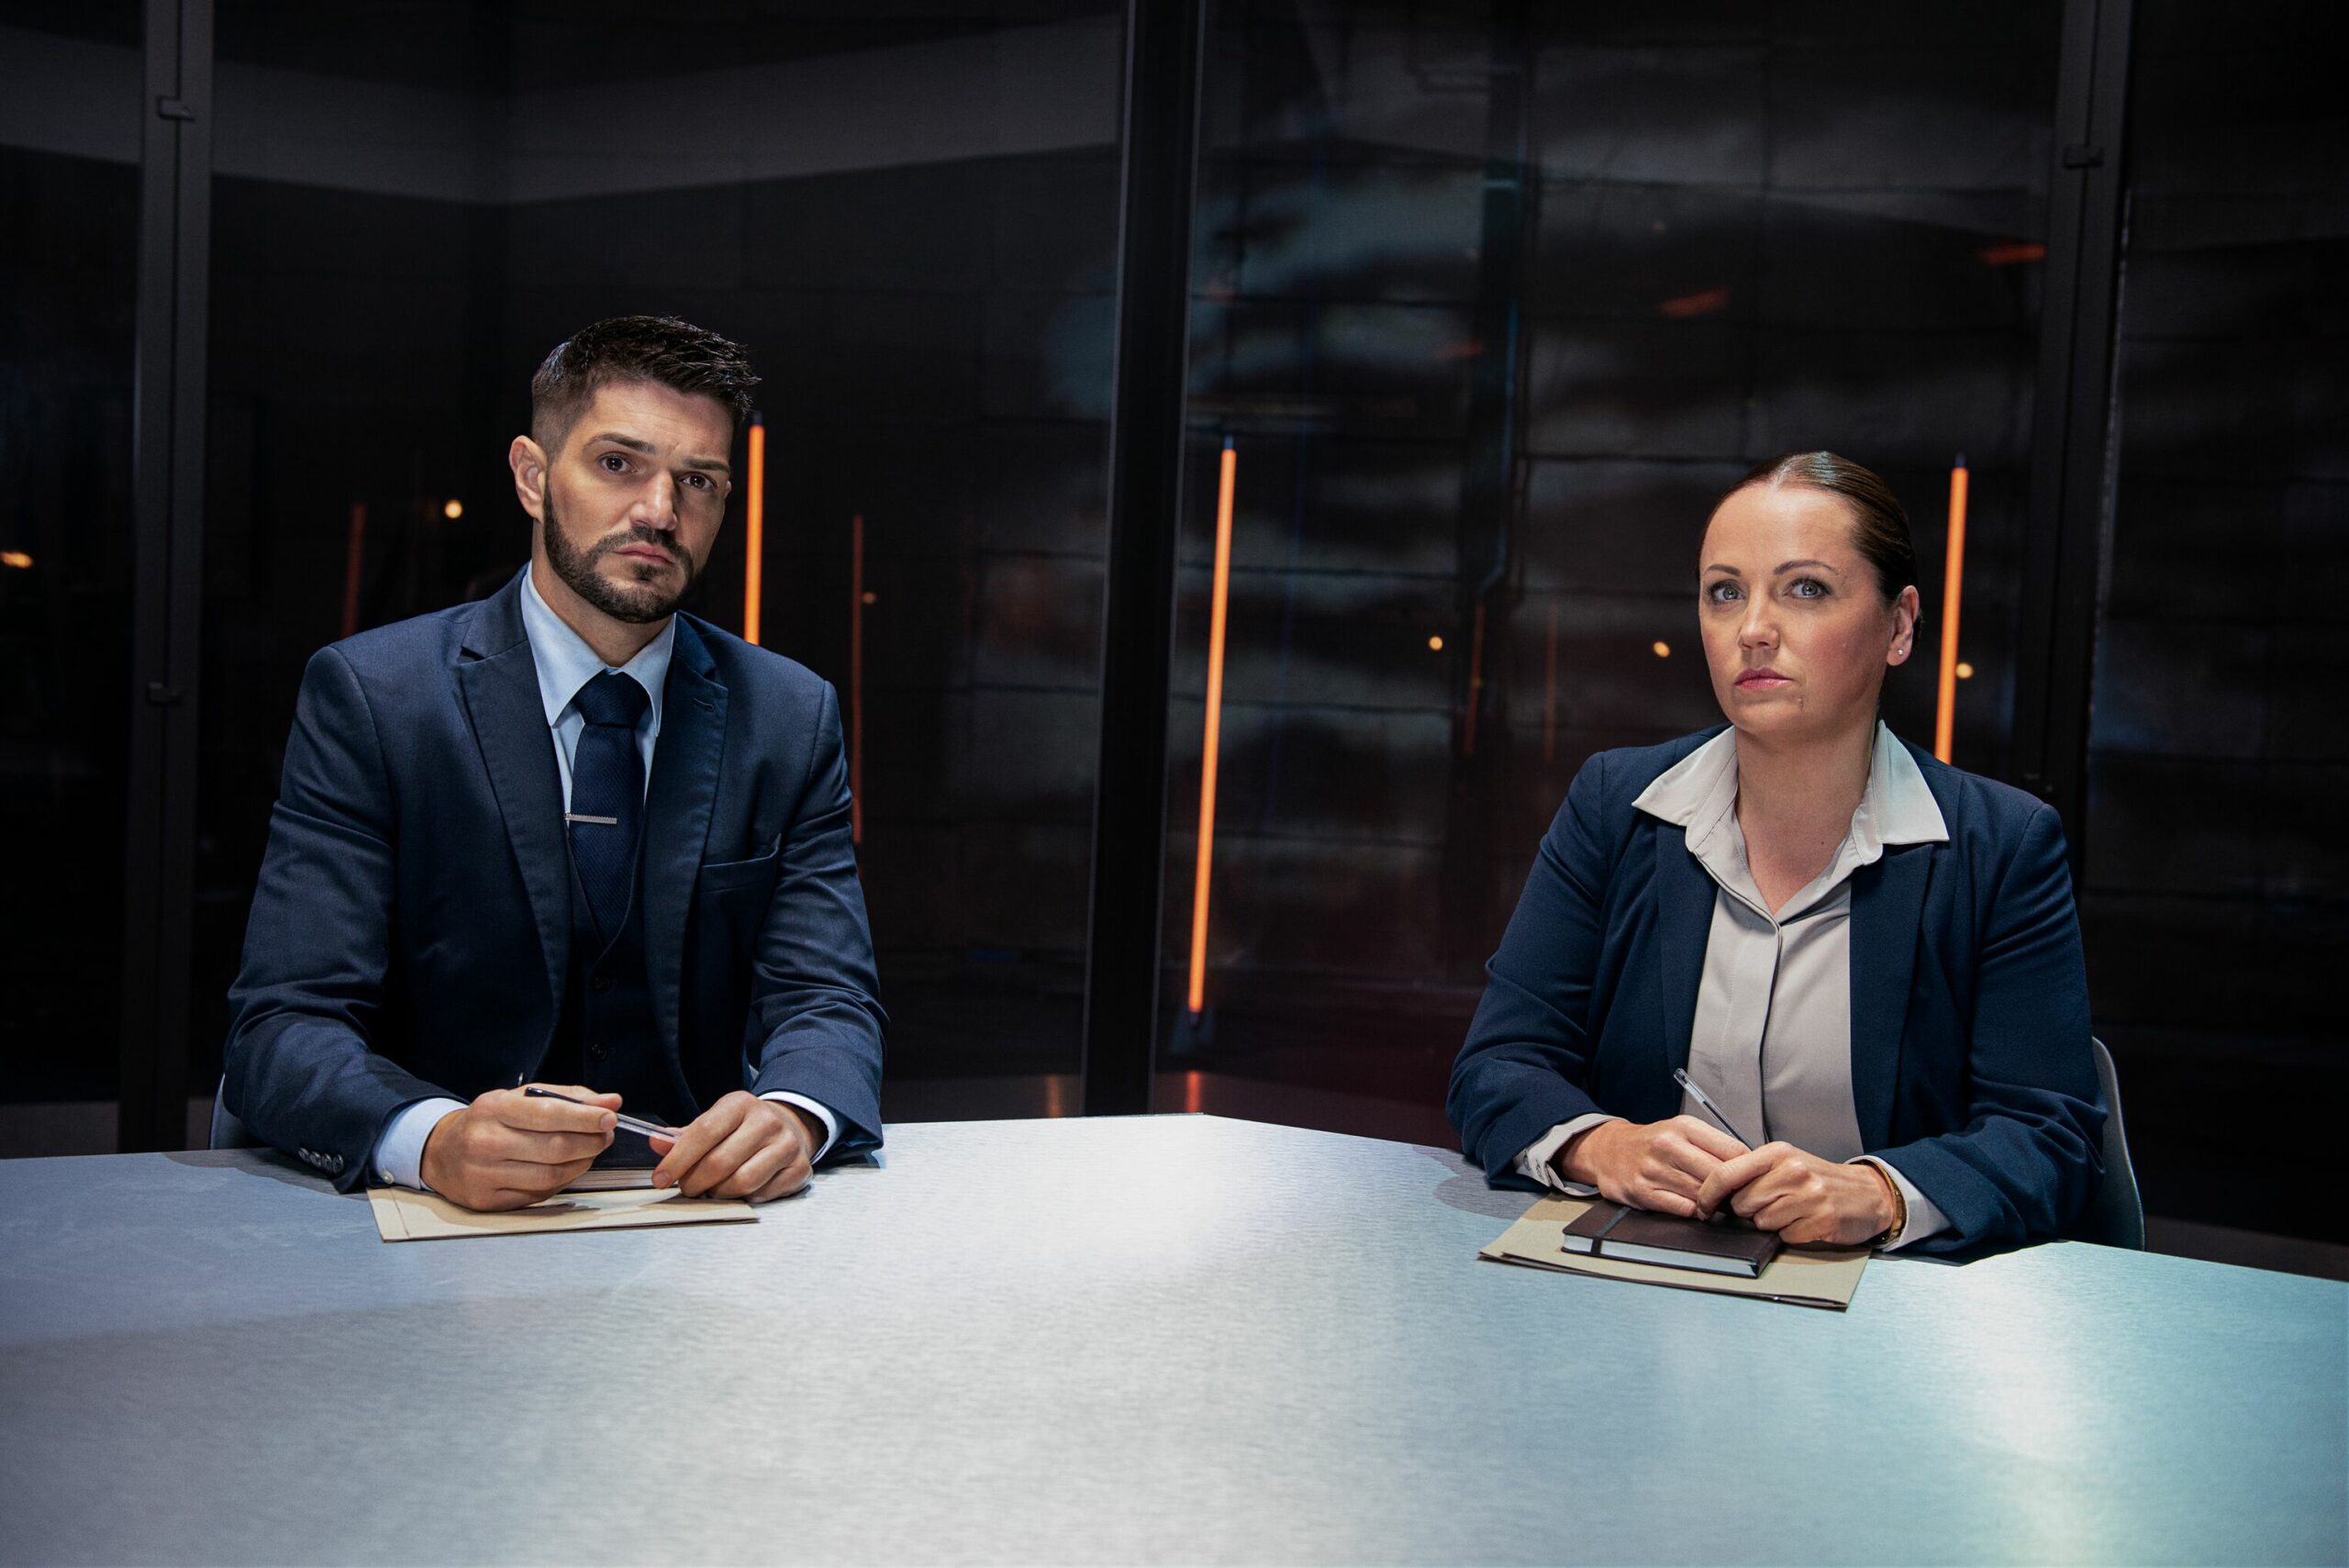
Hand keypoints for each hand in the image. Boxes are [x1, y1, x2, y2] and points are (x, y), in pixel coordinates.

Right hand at [419, 1082, 617, 1210]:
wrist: (440, 1152)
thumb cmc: (487, 1122)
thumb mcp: (519, 1098)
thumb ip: (567, 1097)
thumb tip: (610, 1101)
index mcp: (493, 1110)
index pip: (548, 1114)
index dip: (585, 1118)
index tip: (609, 1117)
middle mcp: (485, 1142)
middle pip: (554, 1148)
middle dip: (590, 1142)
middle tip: (604, 1135)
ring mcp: (483, 1175)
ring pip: (550, 1174)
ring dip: (581, 1163)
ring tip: (589, 1151)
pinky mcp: (487, 1201)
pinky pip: (539, 1194)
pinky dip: (561, 1181)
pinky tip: (565, 1169)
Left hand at [649, 1091, 817, 1202]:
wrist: (788, 1127)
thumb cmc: (741, 1129)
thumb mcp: (713, 1122)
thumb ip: (683, 1136)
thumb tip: (655, 1142)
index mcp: (740, 1103)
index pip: (703, 1132)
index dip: (678, 1159)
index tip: (661, 1178)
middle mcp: (767, 1121)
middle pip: (720, 1163)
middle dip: (695, 1183)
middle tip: (688, 1188)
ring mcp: (787, 1145)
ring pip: (742, 1182)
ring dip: (720, 1193)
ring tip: (714, 1188)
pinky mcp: (799, 1168)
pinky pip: (762, 1194)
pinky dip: (746, 1198)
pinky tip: (741, 1188)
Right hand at [1558, 1115, 1748, 1217]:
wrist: (1608, 1150)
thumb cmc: (1654, 1143)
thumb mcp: (1682, 1131)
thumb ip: (1714, 1146)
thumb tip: (1751, 1167)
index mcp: (1684, 1127)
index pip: (1733, 1151)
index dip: (1747, 1169)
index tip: (1751, 1178)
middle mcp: (1668, 1145)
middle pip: (1719, 1175)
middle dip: (1732, 1190)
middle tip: (1738, 1197)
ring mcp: (1654, 1169)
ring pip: (1702, 1194)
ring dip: (1714, 1204)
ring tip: (1717, 1203)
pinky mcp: (1642, 1191)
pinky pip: (1682, 1208)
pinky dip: (1694, 1212)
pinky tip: (1696, 1208)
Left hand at [1693, 1142, 1896, 1245]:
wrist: (1868, 1193)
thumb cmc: (1819, 1179)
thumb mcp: (1786, 1163)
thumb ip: (1753, 1173)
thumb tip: (1715, 1192)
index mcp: (1778, 1153)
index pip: (1726, 1173)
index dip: (1708, 1194)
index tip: (1703, 1206)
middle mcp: (1792, 1170)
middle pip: (1742, 1203)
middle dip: (1751, 1210)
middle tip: (1773, 1204)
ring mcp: (1809, 1195)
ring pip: (1762, 1222)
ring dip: (1773, 1223)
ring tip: (1793, 1211)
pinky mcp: (1822, 1219)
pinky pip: (1785, 1236)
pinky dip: (1792, 1234)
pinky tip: (1807, 1222)